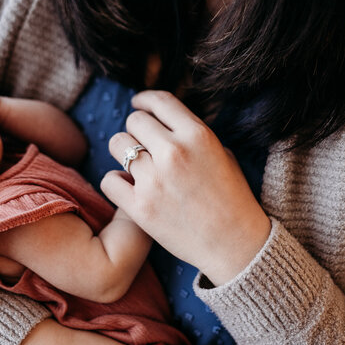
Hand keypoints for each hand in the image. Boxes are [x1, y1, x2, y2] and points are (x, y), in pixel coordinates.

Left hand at [100, 91, 270, 285]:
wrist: (235, 244)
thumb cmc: (232, 199)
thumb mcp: (221, 153)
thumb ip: (191, 135)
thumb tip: (163, 123)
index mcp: (197, 135)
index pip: (159, 101)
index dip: (144, 100)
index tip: (138, 104)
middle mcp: (174, 152)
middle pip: (134, 121)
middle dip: (136, 130)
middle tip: (142, 144)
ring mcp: (154, 179)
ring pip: (117, 145)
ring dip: (124, 153)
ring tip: (136, 167)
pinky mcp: (139, 207)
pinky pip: (109, 180)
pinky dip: (116, 183)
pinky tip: (129, 188)